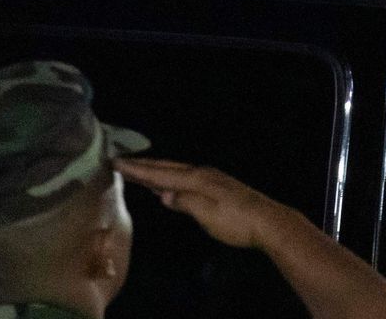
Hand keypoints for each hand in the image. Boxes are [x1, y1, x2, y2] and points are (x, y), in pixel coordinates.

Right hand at [117, 157, 290, 250]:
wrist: (268, 222)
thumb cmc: (236, 222)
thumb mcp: (207, 215)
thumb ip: (184, 203)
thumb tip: (163, 195)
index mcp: (197, 179)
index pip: (161, 174)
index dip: (138, 170)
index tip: (116, 163)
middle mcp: (202, 174)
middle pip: (168, 168)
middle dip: (144, 166)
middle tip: (121, 163)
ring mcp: (211, 179)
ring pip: (177, 172)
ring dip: (157, 171)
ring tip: (139, 171)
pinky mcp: (218, 187)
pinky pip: (186, 177)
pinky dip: (171, 178)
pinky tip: (170, 186)